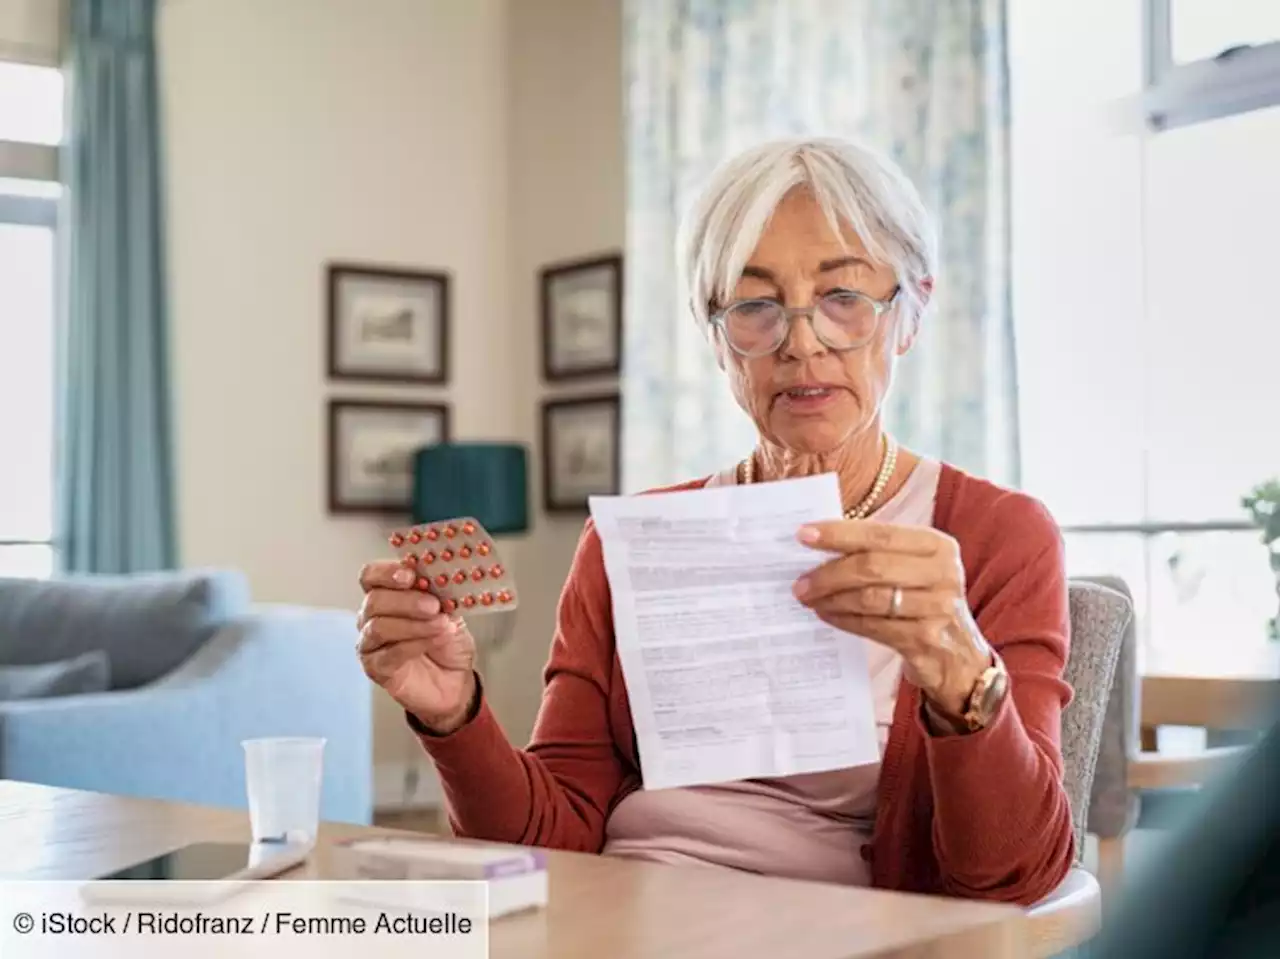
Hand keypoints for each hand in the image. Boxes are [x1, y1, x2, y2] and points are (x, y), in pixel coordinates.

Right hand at [357, 560, 477, 733]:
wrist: (456, 681)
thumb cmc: (448, 642)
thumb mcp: (450, 610)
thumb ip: (440, 594)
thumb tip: (439, 578)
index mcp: (387, 595)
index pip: (371, 576)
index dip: (386, 572)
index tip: (410, 575)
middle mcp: (372, 617)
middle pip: (374, 600)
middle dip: (406, 600)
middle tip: (433, 605)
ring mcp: (370, 643)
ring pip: (378, 627)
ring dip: (413, 624)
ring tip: (441, 624)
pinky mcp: (376, 668)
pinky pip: (388, 654)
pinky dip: (415, 644)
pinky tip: (435, 640)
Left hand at [792, 521, 991, 718]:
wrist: (959, 657)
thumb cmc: (924, 601)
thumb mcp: (915, 569)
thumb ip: (878, 553)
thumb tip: (819, 542)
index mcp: (937, 545)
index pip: (880, 534)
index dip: (838, 534)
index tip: (803, 535)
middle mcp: (943, 573)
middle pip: (872, 566)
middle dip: (829, 573)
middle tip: (799, 582)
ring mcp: (938, 608)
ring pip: (870, 598)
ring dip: (831, 598)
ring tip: (808, 599)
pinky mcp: (925, 639)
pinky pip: (873, 626)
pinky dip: (844, 619)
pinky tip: (827, 615)